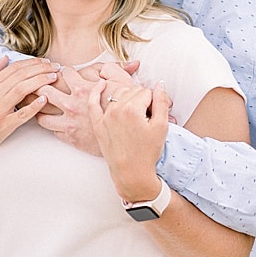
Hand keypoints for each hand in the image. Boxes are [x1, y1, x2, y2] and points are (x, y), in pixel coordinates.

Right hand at [0, 57, 56, 157]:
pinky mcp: (4, 125)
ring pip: (22, 90)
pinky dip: (34, 106)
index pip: (15, 68)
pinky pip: (21, 114)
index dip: (33, 62)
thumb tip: (5, 57)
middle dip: (41, 68)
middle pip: (21, 75)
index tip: (47, 61)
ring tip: (54, 78)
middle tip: (56, 67)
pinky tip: (45, 100)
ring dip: (40, 81)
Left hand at [87, 78, 169, 201]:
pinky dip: (96, 91)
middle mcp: (116, 110)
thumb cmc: (147, 152)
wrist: (131, 173)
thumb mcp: (162, 126)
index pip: (148, 92)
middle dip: (143, 99)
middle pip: (134, 91)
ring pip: (119, 94)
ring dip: (128, 98)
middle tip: (149, 116)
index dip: (156, 101)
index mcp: (132, 109)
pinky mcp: (98, 124)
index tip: (157, 113)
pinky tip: (101, 83)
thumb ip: (162, 101)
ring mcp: (105, 117)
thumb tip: (160, 84)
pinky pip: (94, 103)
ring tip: (136, 111)